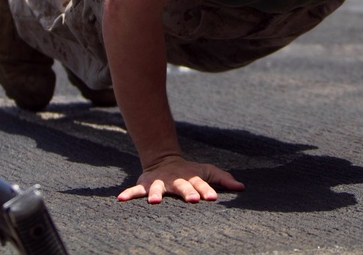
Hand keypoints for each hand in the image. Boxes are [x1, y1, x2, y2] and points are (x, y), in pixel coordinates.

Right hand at [117, 155, 244, 203]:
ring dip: (154, 194)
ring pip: (157, 188)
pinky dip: (128, 194)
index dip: (208, 190)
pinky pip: (135, 190)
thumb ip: (223, 179)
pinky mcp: (145, 184)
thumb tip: (242, 187)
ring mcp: (159, 182)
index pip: (202, 184)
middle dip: (187, 192)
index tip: (213, 198)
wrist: (164, 160)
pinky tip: (120, 200)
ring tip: (153, 202)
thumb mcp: (207, 172)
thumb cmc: (190, 172)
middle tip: (193, 200)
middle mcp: (175, 180)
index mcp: (192, 178)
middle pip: (182, 186)